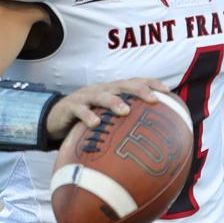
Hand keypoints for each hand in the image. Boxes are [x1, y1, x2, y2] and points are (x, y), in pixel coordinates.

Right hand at [46, 77, 171, 142]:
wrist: (55, 116)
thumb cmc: (88, 117)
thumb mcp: (107, 117)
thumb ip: (125, 123)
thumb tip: (151, 140)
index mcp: (114, 90)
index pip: (135, 82)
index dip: (151, 84)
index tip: (167, 92)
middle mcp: (102, 90)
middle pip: (123, 85)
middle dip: (139, 90)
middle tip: (153, 99)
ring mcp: (86, 96)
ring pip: (102, 95)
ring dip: (115, 101)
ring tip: (126, 111)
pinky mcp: (71, 106)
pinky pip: (80, 110)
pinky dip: (87, 116)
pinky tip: (95, 123)